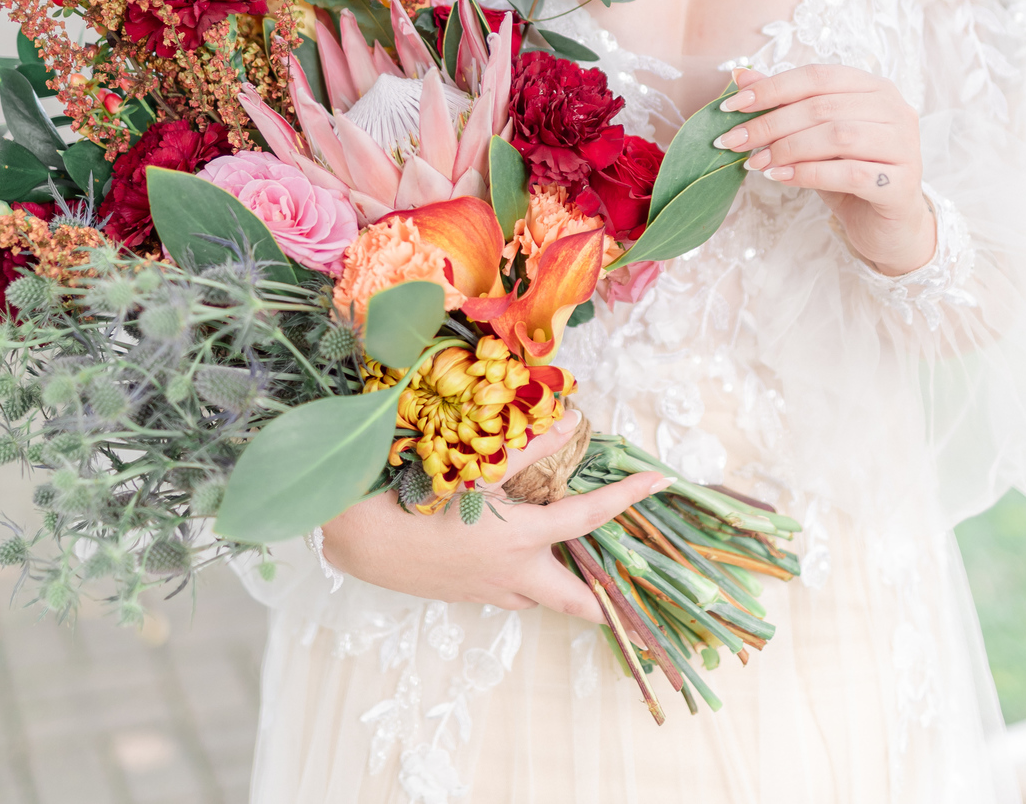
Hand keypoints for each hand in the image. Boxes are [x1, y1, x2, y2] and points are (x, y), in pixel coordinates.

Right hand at [319, 409, 666, 621]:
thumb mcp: (478, 467)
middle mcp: (516, 574)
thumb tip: (568, 418)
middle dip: (608, 607)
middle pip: (577, 603)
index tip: (658, 483)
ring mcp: (492, 591)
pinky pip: (510, 593)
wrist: (368, 541)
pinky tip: (513, 556)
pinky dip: (524, 578)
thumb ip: (528, 445)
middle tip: (632, 604)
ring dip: (561, 585)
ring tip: (574, 562)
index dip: (626, 498)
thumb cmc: (422, 500)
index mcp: (523, 539)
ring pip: (541, 596)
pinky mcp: (469, 596)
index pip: (589, 518)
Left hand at [714, 64, 934, 275]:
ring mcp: (904, 146)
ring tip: (756, 162)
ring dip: (788, 148)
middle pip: (823, 107)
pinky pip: (850, 173)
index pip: (818, 76)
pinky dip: (809, 174)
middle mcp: (895, 110)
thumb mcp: (812, 136)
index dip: (772, 88)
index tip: (733, 106)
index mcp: (874, 88)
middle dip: (771, 123)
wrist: (887, 226)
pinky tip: (781, 178)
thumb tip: (740, 75)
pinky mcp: (902, 184)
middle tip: (734, 140)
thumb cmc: (848, 174)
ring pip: (837, 136)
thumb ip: (783, 104)